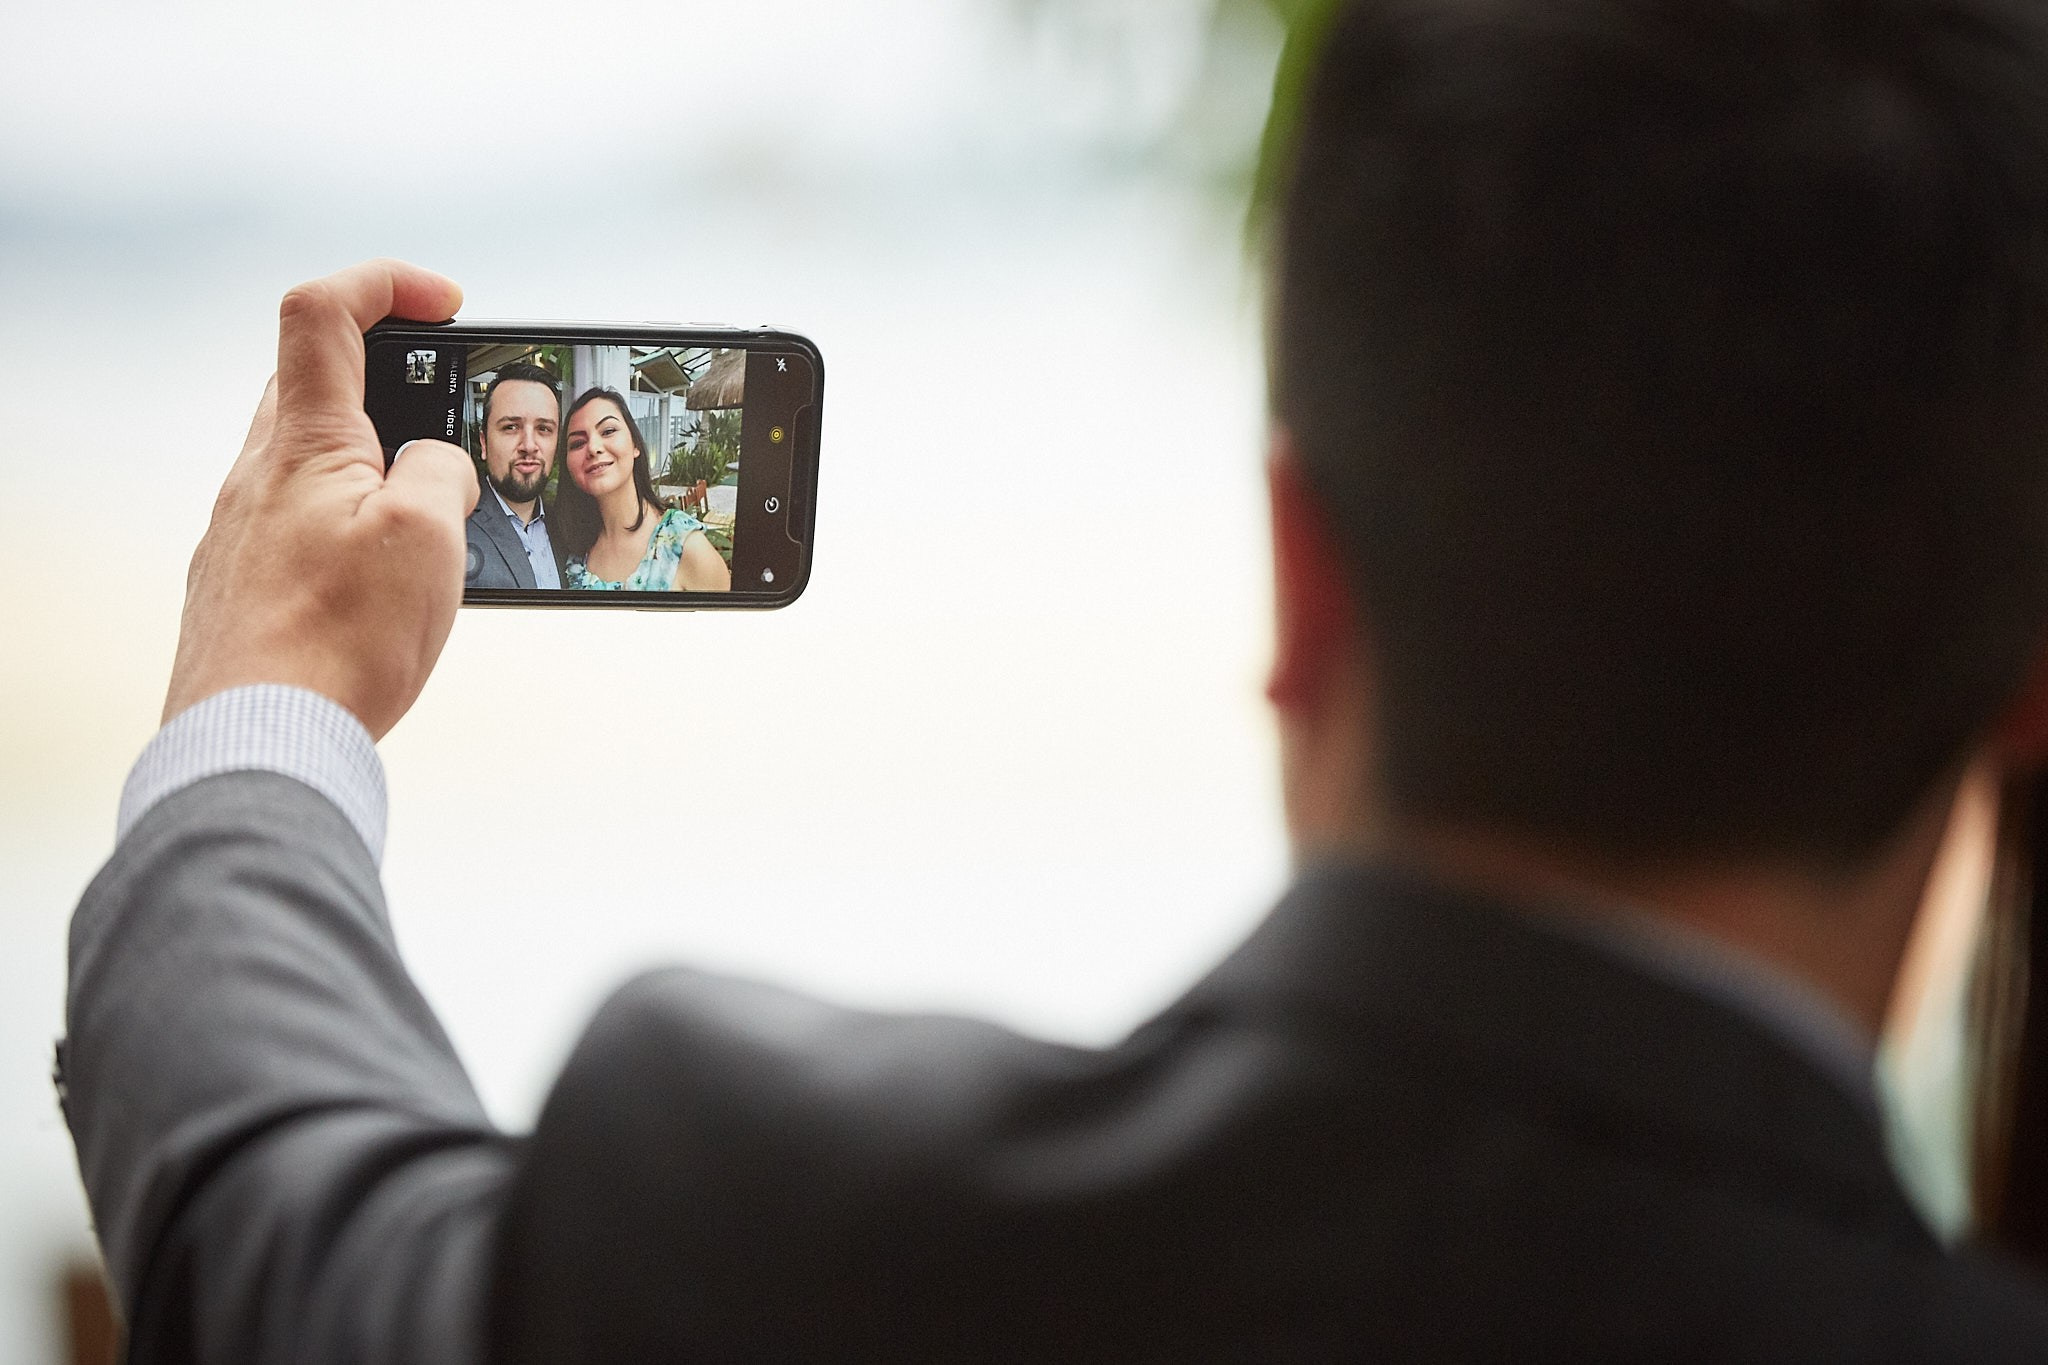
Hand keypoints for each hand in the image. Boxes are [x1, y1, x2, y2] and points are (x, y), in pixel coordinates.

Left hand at [163, 260, 478, 739]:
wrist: (258, 739)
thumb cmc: (336, 642)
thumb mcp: (429, 536)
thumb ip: (441, 473)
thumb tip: (435, 467)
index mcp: (305, 442)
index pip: (323, 312)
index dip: (384, 283)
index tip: (444, 302)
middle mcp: (259, 474)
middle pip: (316, 381)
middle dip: (392, 380)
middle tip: (452, 416)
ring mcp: (244, 530)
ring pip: (311, 458)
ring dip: (377, 462)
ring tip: (435, 517)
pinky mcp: (245, 585)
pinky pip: (303, 524)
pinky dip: (354, 524)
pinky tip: (388, 580)